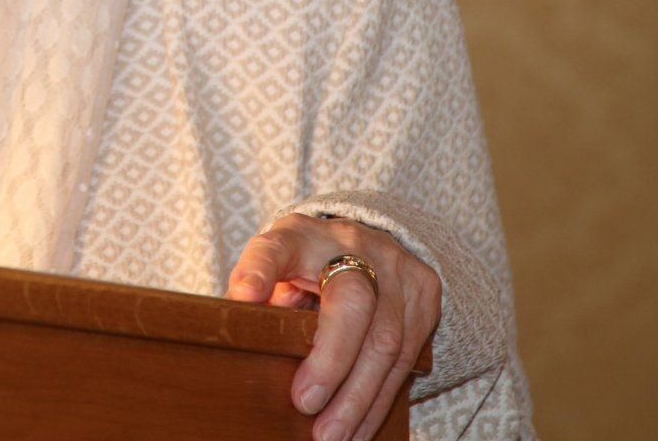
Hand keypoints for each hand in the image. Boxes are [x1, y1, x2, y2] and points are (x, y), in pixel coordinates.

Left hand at [225, 213, 440, 440]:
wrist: (366, 243)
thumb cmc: (304, 264)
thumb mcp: (272, 270)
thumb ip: (256, 297)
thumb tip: (233, 334)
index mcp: (301, 236)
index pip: (276, 246)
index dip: (258, 270)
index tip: (245, 295)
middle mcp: (353, 245)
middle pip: (351, 302)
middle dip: (331, 362)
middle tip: (305, 406)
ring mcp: (396, 269)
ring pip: (387, 340)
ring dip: (358, 398)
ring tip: (333, 436)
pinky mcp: (424, 296)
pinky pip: (407, 358)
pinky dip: (379, 400)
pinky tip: (359, 429)